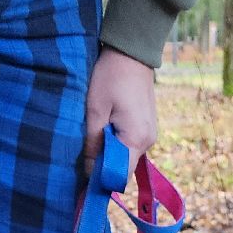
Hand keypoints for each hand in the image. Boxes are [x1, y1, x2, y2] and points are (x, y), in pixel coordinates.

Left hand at [85, 46, 156, 172]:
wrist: (132, 52)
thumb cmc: (111, 77)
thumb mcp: (95, 110)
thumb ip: (93, 143)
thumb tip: (90, 173)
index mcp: (136, 139)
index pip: (120, 175)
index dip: (102, 180)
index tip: (84, 181)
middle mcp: (148, 141)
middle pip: (124, 168)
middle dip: (104, 166)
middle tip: (83, 155)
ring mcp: (150, 134)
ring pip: (126, 156)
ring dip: (109, 152)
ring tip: (93, 136)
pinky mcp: (146, 126)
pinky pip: (130, 144)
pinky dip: (116, 143)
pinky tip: (105, 128)